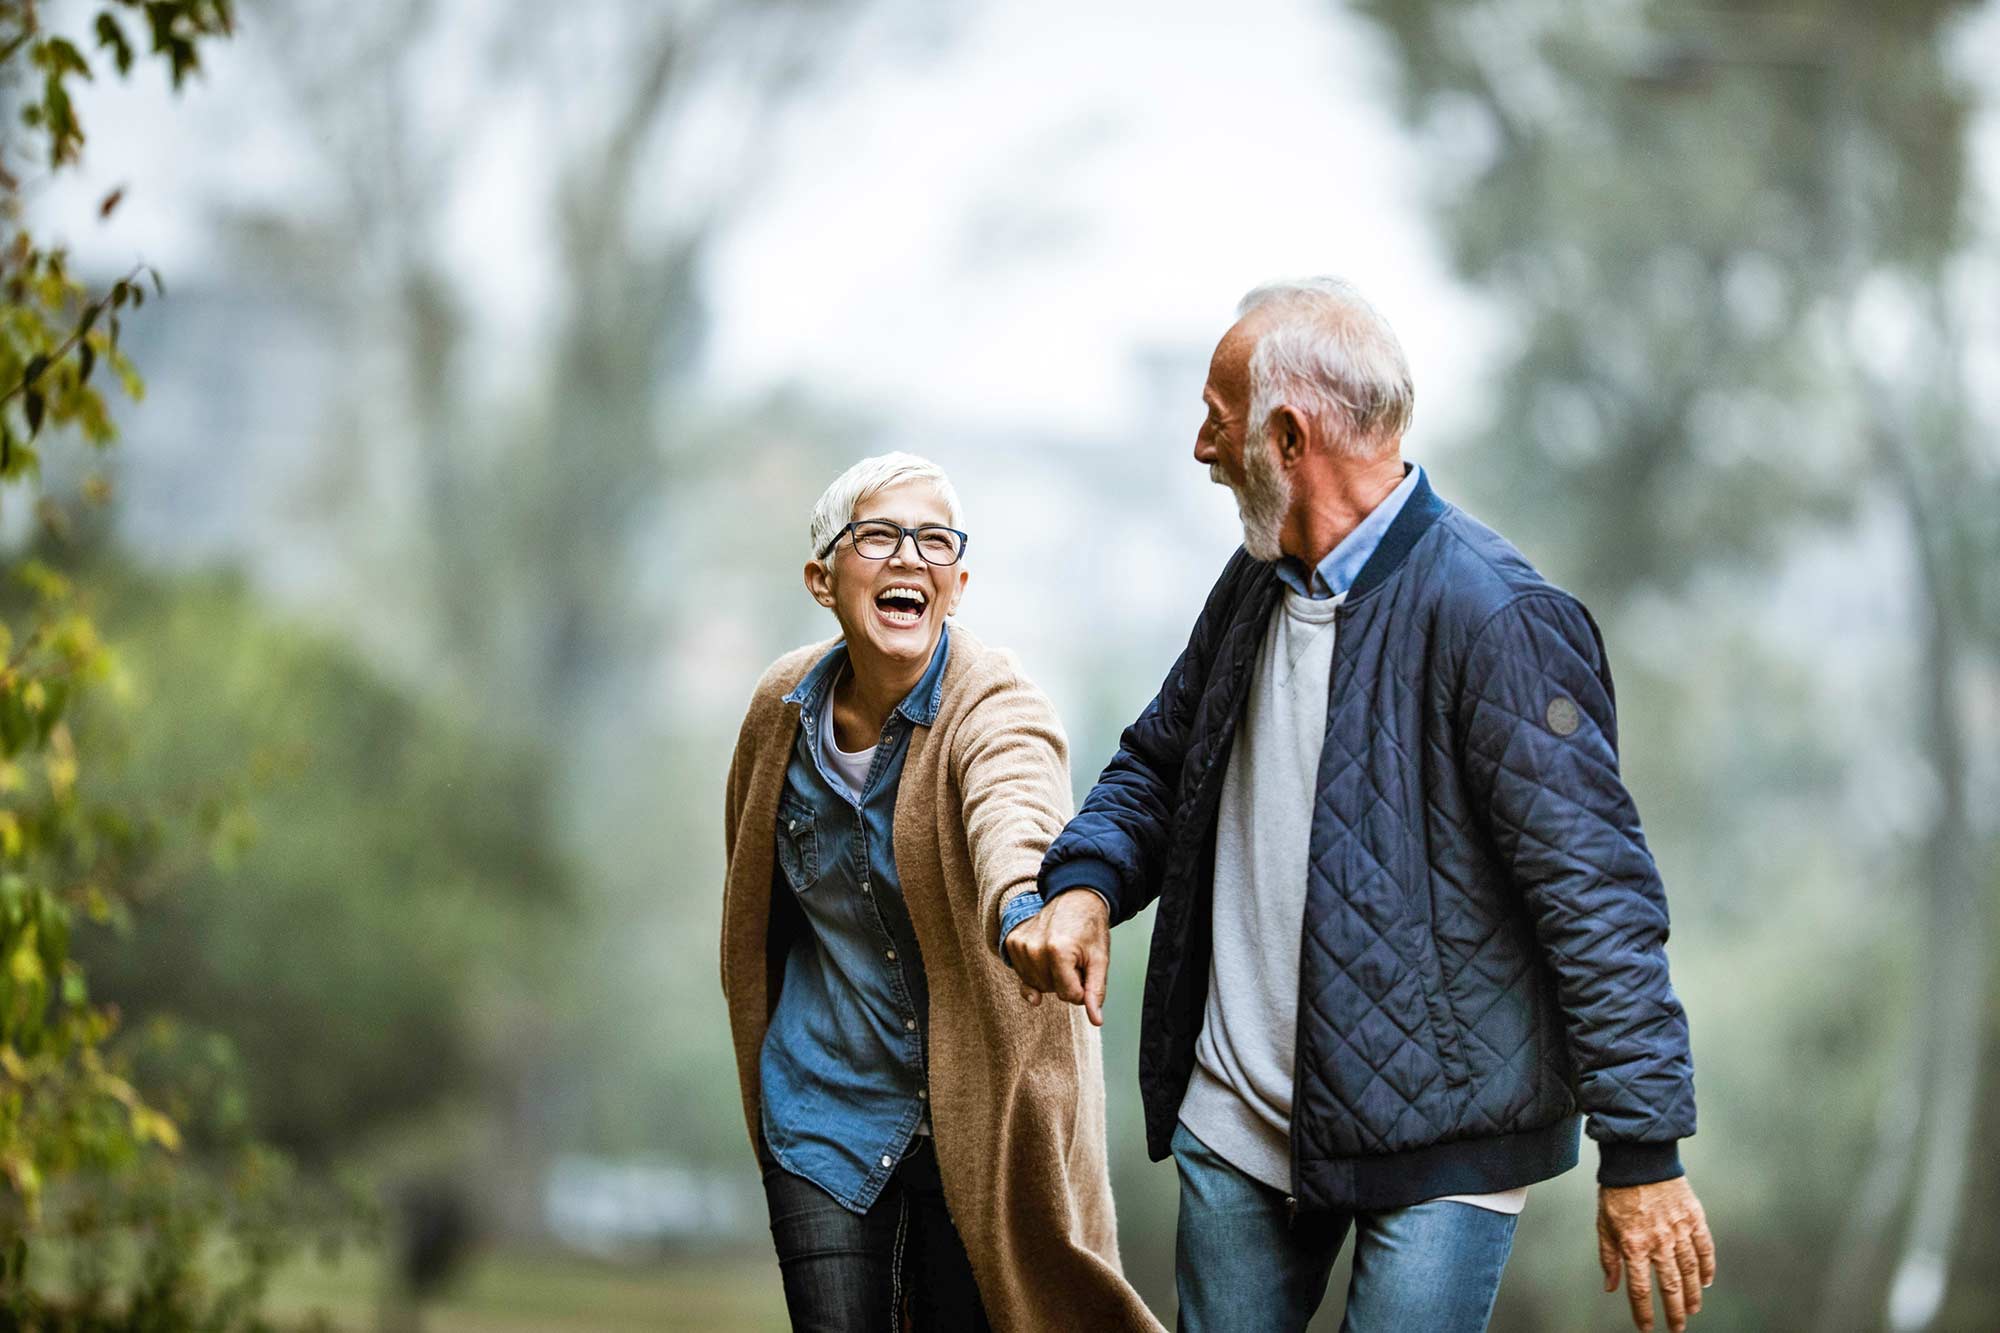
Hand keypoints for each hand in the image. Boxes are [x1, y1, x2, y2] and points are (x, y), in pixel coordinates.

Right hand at [1007, 891, 1111, 1025]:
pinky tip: (1045, 955)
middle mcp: (1033, 949)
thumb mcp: (1099, 960)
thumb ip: (1095, 991)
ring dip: (1050, 977)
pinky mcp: (1011, 943)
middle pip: (1052, 991)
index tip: (1086, 967)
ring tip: (1060, 953)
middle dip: (1066, 980)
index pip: (1070, 996)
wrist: (1074, 898)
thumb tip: (1096, 1020)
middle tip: (1074, 956)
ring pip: (1037, 986)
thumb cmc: (1089, 929)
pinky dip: (1037, 971)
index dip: (1082, 987)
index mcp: (1058, 952)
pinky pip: (1024, 975)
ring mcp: (1019, 945)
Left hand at [1598, 1176, 1716, 1332]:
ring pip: (1690, 1272)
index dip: (1644, 1312)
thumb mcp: (1604, 1224)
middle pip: (1670, 1286)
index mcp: (1633, 1244)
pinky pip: (1705, 1248)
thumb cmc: (1617, 1192)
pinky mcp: (1694, 1218)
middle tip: (1677, 1328)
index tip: (1647, 1328)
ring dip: (1693, 1295)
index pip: (1640, 1289)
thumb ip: (1609, 1257)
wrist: (1638, 1158)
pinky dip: (1708, 1267)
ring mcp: (1679, 1230)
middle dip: (1674, 1312)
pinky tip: (1707, 1281)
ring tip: (1693, 1310)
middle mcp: (1658, 1241)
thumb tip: (1611, 1287)